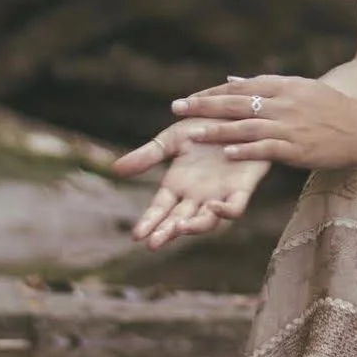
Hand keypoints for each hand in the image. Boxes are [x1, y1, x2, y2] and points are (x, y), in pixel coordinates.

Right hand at [110, 120, 271, 249]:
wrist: (237, 113)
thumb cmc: (205, 125)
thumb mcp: (172, 138)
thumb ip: (147, 155)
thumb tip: (114, 170)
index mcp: (178, 185)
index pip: (159, 210)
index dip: (149, 222)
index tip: (136, 235)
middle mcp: (197, 195)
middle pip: (179, 220)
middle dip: (166, 232)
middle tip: (153, 243)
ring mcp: (219, 193)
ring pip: (206, 220)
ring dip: (193, 227)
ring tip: (179, 228)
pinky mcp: (242, 187)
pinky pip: (235, 207)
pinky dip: (226, 211)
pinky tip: (212, 206)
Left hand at [170, 74, 356, 172]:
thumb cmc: (332, 109)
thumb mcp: (301, 89)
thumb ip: (265, 87)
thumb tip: (232, 80)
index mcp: (285, 86)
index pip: (241, 87)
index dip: (212, 92)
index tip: (188, 98)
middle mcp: (285, 103)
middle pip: (237, 103)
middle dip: (205, 105)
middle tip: (177, 108)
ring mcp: (291, 126)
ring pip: (247, 126)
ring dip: (218, 129)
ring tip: (193, 134)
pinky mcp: (298, 148)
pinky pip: (267, 148)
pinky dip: (246, 150)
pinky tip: (226, 153)